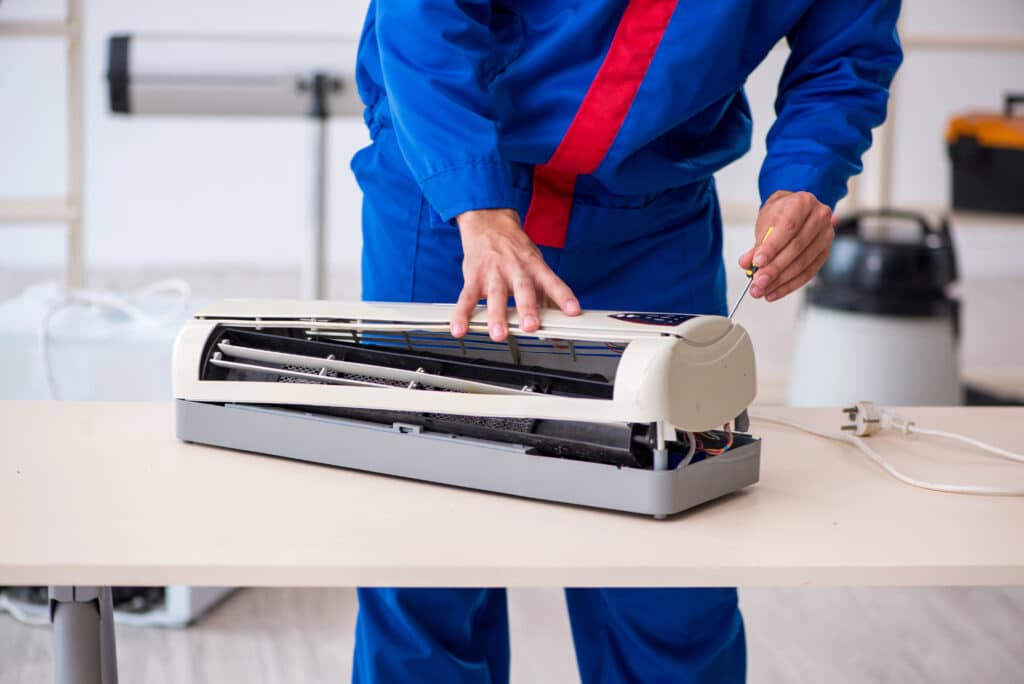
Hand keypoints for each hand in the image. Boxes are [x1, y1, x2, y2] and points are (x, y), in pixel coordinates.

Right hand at [453, 208, 579, 340]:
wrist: (488, 223)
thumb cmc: (514, 249)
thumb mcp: (535, 264)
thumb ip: (547, 292)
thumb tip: (561, 316)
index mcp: (534, 267)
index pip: (552, 282)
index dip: (564, 296)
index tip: (573, 311)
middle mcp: (515, 270)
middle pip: (523, 290)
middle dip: (527, 309)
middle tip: (531, 326)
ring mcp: (493, 274)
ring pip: (495, 296)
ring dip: (497, 316)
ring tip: (499, 334)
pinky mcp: (474, 278)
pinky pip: (466, 299)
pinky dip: (462, 315)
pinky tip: (459, 330)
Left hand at [738, 190, 834, 301]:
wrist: (795, 210)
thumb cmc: (780, 214)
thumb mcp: (765, 223)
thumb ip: (757, 245)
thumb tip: (747, 264)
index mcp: (803, 203)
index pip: (788, 227)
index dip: (772, 247)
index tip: (757, 263)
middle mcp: (819, 217)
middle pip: (796, 248)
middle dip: (774, 269)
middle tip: (757, 283)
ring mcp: (826, 236)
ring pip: (803, 263)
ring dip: (780, 281)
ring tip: (762, 291)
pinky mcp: (825, 252)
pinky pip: (808, 273)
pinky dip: (789, 285)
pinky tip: (774, 292)